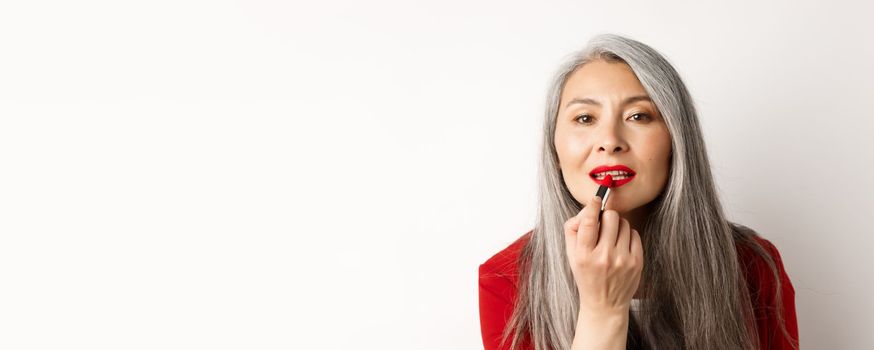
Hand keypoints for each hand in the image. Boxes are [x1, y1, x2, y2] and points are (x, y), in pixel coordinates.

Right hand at [564, 194, 643, 316]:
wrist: (605, 304)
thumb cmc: (586, 275)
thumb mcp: (571, 255)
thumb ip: (574, 230)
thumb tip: (588, 209)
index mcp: (584, 255)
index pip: (589, 222)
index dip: (593, 205)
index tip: (596, 199)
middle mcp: (604, 257)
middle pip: (610, 217)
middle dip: (606, 216)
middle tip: (603, 224)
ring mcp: (622, 260)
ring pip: (624, 223)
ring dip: (617, 226)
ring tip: (611, 239)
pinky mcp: (637, 262)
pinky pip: (634, 234)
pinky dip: (627, 235)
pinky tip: (621, 246)